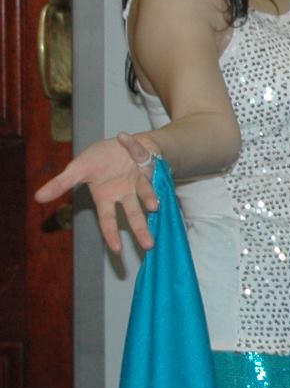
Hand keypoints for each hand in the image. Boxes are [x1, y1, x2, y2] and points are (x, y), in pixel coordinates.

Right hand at [35, 131, 163, 253]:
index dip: (111, 234)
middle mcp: (125, 192)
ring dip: (150, 196)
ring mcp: (139, 179)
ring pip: (146, 191)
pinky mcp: (148, 162)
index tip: (117, 250)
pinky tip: (123, 137)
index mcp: (107, 196)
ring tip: (154, 206)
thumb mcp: (76, 171)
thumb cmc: (97, 162)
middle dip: (140, 228)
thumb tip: (37, 198)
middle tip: (149, 245)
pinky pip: (139, 151)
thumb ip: (61, 184)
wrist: (120, 143)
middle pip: (133, 213)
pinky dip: (131, 145)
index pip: (109, 219)